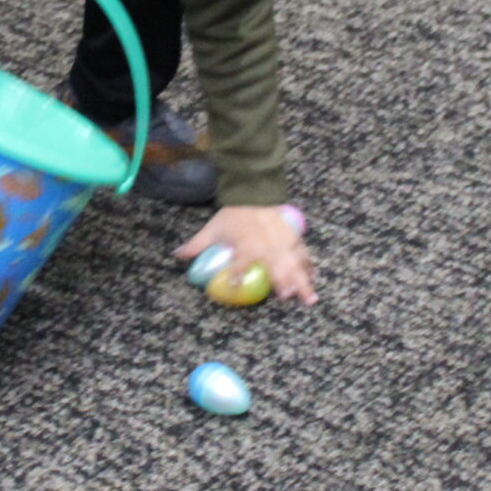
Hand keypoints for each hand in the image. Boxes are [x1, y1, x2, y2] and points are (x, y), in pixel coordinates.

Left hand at [177, 206, 315, 305]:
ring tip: (310, 298)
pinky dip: (309, 266)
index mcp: (246, 244)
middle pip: (277, 266)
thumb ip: (196, 245)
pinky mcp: (292, 238)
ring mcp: (282, 242)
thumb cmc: (233, 215)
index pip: (240, 261)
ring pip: (295, 264)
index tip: (235, 285)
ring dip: (303, 280)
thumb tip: (176, 256)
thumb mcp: (212, 229)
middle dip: (284, 282)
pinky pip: (303, 254)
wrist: (254, 193)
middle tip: (287, 297)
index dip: (237, 273)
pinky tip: (313, 278)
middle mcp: (266, 245)